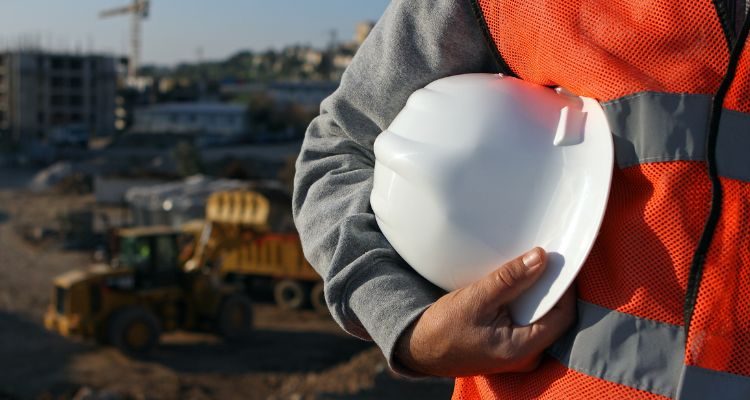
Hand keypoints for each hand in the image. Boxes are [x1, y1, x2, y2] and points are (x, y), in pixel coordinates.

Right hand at [395, 247, 575, 376]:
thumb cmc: (443, 329)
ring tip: (524, 271)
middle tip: (540, 261)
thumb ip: (510, 279)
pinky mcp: (509, 346)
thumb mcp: (476, 298)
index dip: (564, 287)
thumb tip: (540, 258)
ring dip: (535, 294)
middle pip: (554, 316)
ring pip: (541, 317)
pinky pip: (528, 321)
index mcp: (522, 349)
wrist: (419, 348)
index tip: (557, 261)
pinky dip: (523, 303)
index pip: (562, 315)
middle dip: (549, 288)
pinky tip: (513, 288)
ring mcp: (518, 353)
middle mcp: (526, 356)